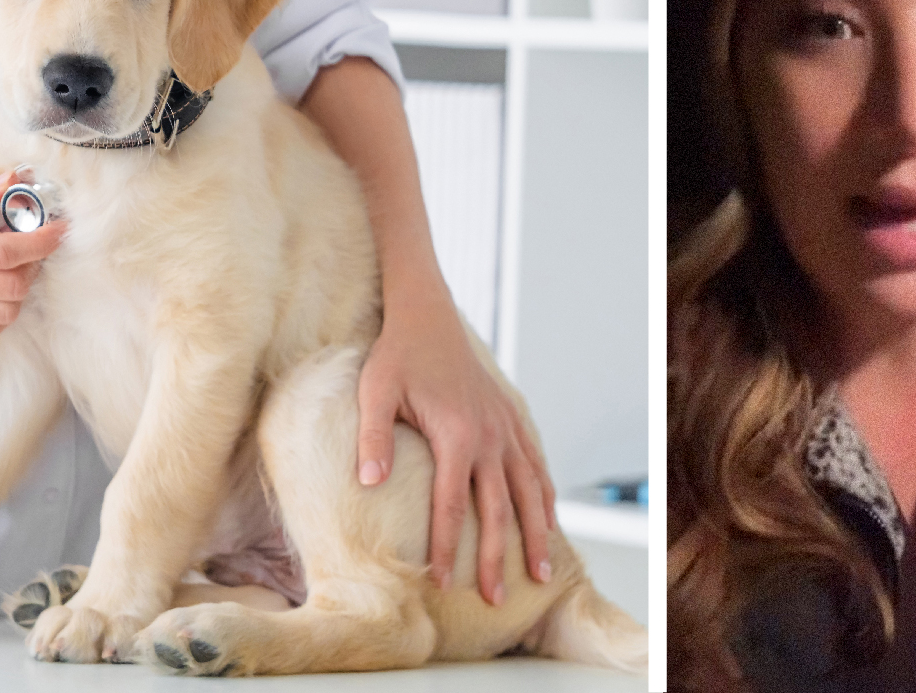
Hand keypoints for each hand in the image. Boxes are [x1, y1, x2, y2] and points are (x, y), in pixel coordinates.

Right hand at [0, 171, 66, 338]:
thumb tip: (14, 182)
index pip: (5, 252)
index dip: (41, 243)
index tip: (58, 230)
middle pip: (12, 286)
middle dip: (35, 264)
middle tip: (32, 244)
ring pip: (5, 313)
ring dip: (21, 289)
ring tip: (12, 265)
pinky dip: (2, 312)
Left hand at [355, 295, 556, 605]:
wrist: (428, 315)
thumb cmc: (396, 356)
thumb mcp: (376, 391)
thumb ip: (374, 438)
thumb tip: (368, 484)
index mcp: (456, 435)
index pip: (452, 505)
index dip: (448, 547)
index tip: (442, 582)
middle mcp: (489, 437)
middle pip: (498, 509)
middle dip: (498, 557)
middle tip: (496, 600)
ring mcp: (506, 428)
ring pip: (529, 491)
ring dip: (535, 534)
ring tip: (541, 574)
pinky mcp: (511, 418)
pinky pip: (535, 464)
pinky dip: (544, 496)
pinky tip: (548, 522)